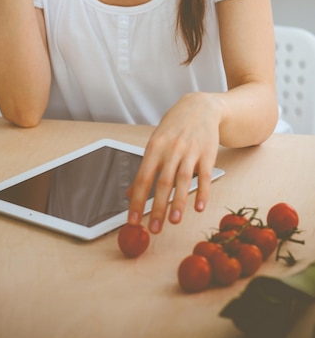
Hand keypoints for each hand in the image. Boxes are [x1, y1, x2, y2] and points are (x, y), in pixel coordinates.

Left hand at [127, 92, 220, 233]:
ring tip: (173, 221)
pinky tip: (198, 207)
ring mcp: (190, 152)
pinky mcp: (208, 154)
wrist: (200, 107)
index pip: (143, 178)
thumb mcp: (156, 142)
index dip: (137, 201)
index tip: (132, 220)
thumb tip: (130, 193)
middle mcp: (171, 150)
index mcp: (155, 147)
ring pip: (183, 180)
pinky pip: (205, 176)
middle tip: (153, 229)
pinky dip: (202, 193)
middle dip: (157, 208)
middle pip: (163, 182)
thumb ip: (145, 168)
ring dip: (178, 202)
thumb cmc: (175, 127)